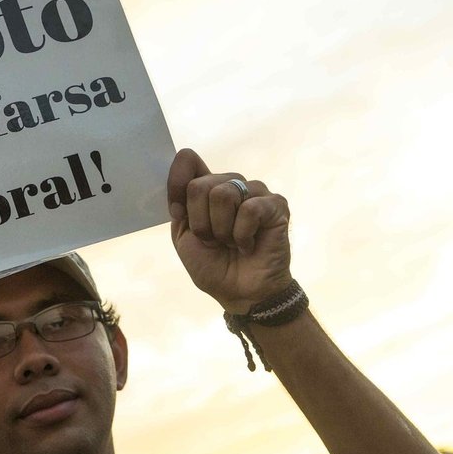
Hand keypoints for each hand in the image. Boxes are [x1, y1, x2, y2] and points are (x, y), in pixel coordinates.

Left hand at [166, 148, 291, 313]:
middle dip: (200, 223)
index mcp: (207, 187)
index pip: (188, 160)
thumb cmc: (214, 265)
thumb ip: (180, 206)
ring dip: (221, 229)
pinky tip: (249, 245)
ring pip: (223, 194)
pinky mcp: (276, 205)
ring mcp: (256, 192)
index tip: (177, 212)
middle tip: (214, 241)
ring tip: (232, 242)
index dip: (176, 183)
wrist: (241, 293)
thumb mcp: (184, 236)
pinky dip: (242, 235)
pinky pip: (249, 209)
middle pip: (200, 185)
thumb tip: (184, 184)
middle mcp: (231, 183)